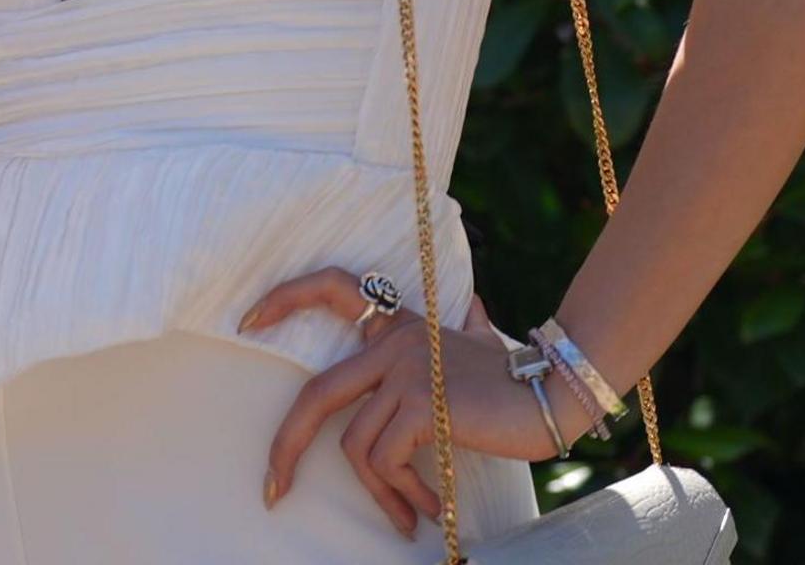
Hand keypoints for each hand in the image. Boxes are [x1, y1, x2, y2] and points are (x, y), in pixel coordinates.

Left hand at [245, 268, 562, 536]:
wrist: (556, 392)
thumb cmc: (517, 379)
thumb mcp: (478, 347)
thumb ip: (464, 329)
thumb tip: (473, 311)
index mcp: (400, 327)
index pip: (332, 287)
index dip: (286, 298)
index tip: (247, 322)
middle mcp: (396, 342)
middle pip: (317, 394)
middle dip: (286, 445)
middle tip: (273, 488)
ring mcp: (407, 371)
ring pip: (356, 444)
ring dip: (377, 493)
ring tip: (405, 516)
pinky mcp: (423, 403)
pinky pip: (387, 459)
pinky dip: (401, 493)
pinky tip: (429, 508)